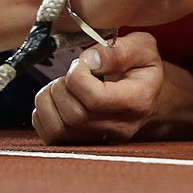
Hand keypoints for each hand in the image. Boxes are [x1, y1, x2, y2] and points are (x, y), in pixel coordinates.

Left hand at [32, 32, 161, 144]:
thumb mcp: (143, 48)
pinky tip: (58, 98)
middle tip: (73, 73)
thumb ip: (118, 50)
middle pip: (74, 115)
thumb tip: (90, 60)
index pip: (95, 98)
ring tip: (64, 86)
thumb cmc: (142, 70)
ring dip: (51, 100)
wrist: (148, 97)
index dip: (78, 75)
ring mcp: (100, 140)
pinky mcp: (81, 144)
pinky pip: (49, 134)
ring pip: (58, 129)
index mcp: (137, 102)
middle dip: (63, 86)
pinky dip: (44, 112)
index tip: (81, 62)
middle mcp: (119, 128)